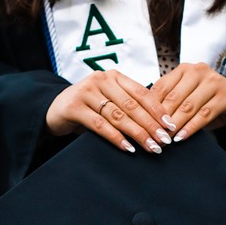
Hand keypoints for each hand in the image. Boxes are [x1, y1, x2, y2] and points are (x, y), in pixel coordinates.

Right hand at [46, 70, 176, 152]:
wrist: (54, 109)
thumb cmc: (88, 108)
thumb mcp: (109, 101)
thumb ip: (128, 105)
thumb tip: (159, 124)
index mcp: (114, 76)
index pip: (142, 92)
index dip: (158, 110)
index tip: (170, 126)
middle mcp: (101, 79)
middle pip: (132, 105)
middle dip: (151, 125)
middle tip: (165, 141)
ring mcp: (86, 92)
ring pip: (118, 115)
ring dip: (137, 133)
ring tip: (151, 147)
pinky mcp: (74, 107)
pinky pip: (100, 125)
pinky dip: (116, 137)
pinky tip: (128, 148)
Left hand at [150, 63, 225, 140]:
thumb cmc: (206, 102)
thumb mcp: (185, 99)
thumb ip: (168, 103)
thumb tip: (143, 119)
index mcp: (184, 70)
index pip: (161, 88)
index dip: (150, 108)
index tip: (142, 125)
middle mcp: (198, 71)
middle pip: (173, 98)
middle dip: (161, 119)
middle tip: (152, 136)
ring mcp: (214, 81)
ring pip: (188, 106)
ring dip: (175, 125)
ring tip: (165, 139)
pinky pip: (204, 114)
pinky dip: (191, 127)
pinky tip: (181, 138)